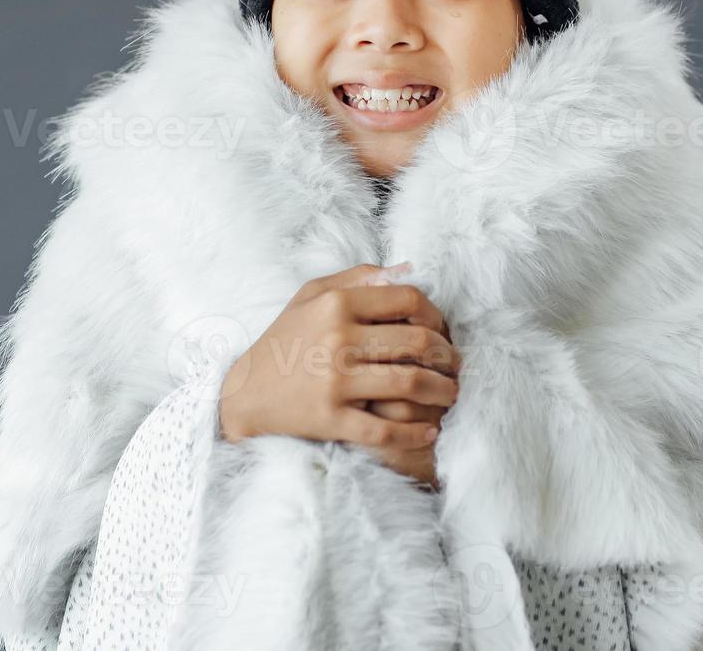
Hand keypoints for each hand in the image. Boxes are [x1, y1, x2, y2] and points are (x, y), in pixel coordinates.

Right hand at [219, 264, 460, 471]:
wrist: (245, 393)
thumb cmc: (284, 340)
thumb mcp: (310, 295)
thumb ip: (356, 277)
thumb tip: (407, 269)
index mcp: (336, 304)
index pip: (408, 300)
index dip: (436, 315)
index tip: (442, 330)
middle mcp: (338, 339)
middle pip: (418, 342)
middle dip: (449, 355)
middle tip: (456, 365)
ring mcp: (335, 381)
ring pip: (411, 383)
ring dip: (443, 391)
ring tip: (452, 394)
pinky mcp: (331, 418)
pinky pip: (386, 429)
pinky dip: (415, 433)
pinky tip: (429, 432)